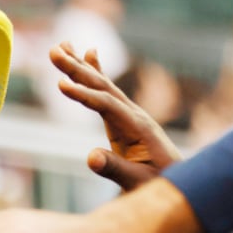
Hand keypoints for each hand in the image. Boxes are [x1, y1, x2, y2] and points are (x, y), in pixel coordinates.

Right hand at [52, 43, 182, 191]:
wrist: (178, 186)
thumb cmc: (158, 185)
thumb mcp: (137, 182)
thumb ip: (115, 169)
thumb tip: (90, 157)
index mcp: (138, 127)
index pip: (106, 105)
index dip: (83, 95)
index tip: (60, 85)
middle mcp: (134, 114)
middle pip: (102, 86)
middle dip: (77, 68)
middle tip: (54, 50)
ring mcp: (130, 115)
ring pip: (103, 84)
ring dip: (81, 65)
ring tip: (62, 46)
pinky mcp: (124, 120)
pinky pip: (107, 92)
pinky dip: (96, 73)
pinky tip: (89, 53)